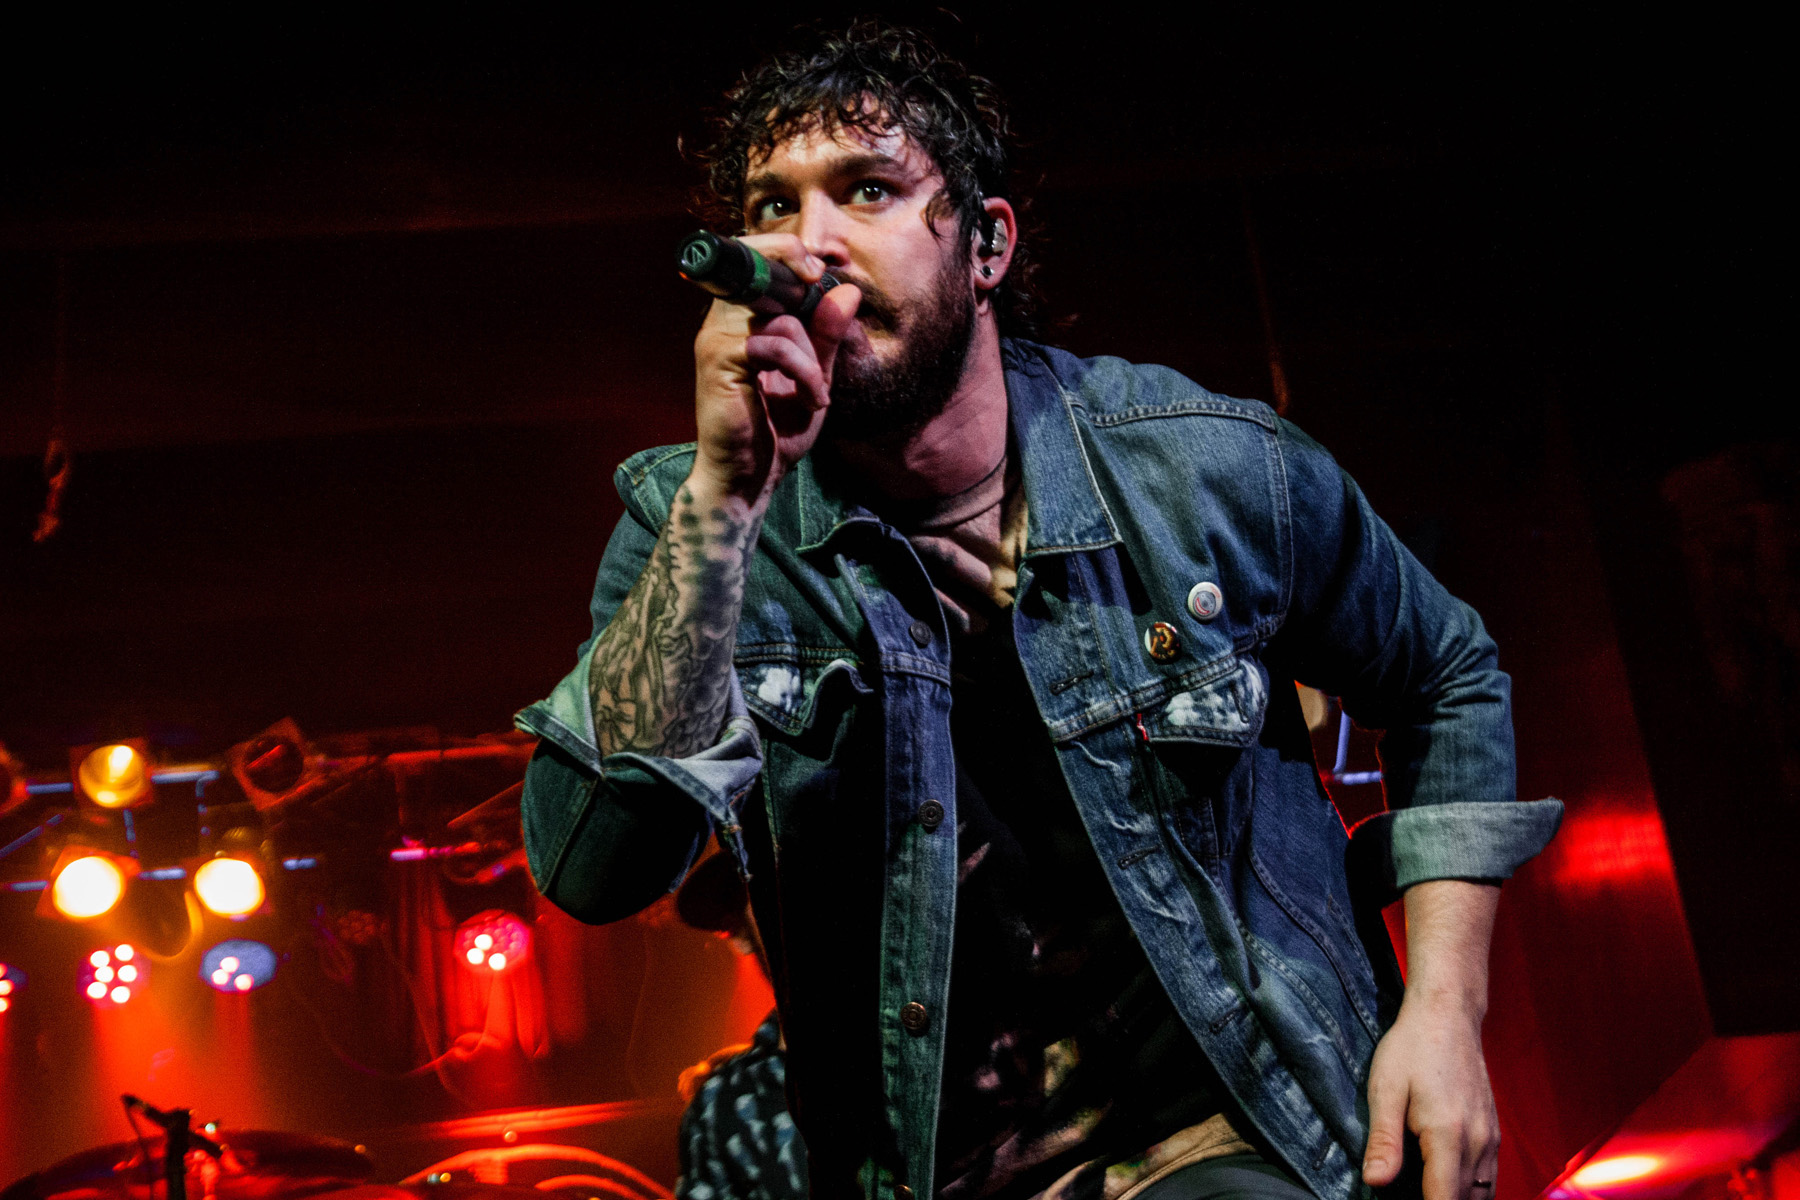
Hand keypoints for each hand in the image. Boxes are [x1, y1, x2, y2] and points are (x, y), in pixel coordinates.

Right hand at [691, 233, 861, 505]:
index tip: (823, 269)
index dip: (788, 251)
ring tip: (817, 391)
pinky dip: (804, 372)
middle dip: (798, 272)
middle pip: (759, 267)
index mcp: (741, 319)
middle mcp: (722, 321)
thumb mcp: (815, 377)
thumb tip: (848, 289)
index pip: (756, 259)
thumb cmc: (776, 431)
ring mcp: (716, 339)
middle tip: (820, 284)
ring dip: (811, 355)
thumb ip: (827, 335)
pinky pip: (775, 346)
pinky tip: (813, 400)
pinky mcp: (719, 361)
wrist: (747, 479)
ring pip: (780, 317)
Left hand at [1361, 992, 1498, 1198]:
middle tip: (1403, 1197)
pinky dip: (1468, 1190)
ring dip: (1454, 1199)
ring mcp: (1490, 1139)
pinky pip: (1486, 1177)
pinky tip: (1442, 1181)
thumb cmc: (1411, 1048)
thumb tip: (1375, 1182)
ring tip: (1422, 1190)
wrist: (1447, 1016)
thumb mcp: (1385, 1089)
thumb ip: (1383, 1140)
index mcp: (1448, 1136)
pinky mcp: (1493, 1133)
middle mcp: (1477, 1142)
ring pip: (1481, 1194)